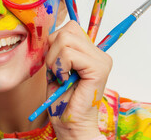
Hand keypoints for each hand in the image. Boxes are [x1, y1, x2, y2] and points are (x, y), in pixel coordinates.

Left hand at [45, 20, 112, 138]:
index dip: (54, 42)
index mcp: (90, 51)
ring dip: (54, 60)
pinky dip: (59, 67)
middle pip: (67, 29)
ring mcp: (101, 59)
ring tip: (60, 76)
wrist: (69, 123)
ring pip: (65, 39)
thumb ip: (56, 49)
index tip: (54, 63)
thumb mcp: (54, 67)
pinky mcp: (98, 68)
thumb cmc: (62, 99)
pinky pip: (68, 54)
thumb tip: (49, 33)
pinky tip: (64, 80)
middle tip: (56, 70)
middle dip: (52, 49)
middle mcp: (99, 53)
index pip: (70, 27)